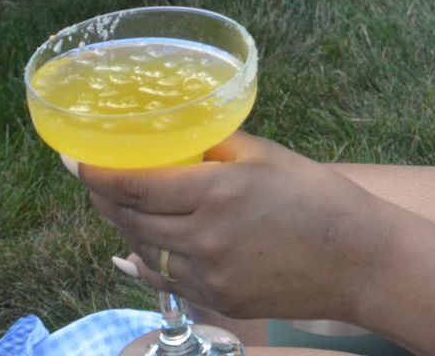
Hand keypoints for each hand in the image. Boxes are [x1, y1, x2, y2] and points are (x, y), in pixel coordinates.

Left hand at [80, 132, 384, 322]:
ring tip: (117, 203)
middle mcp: (205, 238)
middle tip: (92, 175)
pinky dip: (146, 259)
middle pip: (130, 219)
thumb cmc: (320, 198)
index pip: (136, 184)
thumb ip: (216, 144)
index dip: (98, 172)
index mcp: (217, 192)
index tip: (74, 158)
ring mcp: (209, 276)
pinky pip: (166, 279)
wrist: (360, 261)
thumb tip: (178, 133)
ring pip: (144, 250)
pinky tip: (136, 247)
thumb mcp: (267, 155)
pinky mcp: (218, 301)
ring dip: (124, 226)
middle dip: (104, 197)